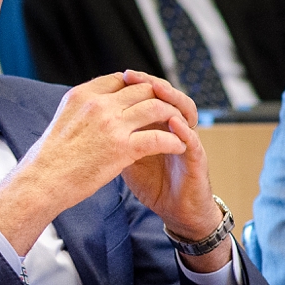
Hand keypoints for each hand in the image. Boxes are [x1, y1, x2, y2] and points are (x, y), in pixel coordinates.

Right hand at [0, 72, 191, 253]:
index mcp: (82, 95)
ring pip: (156, 107)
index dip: (136, 88)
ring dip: (172, 116)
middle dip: (159, 99)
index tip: (143, 100)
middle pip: (142, 89)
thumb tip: (98, 110)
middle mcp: (98, 104)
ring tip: (179, 127)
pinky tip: (177, 147)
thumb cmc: (50, 157)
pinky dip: (173, 142)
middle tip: (169, 112)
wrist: (42, 181)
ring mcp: (112, 124)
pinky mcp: (123, 148)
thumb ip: (84, 110)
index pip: (120, 80)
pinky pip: (160, 138)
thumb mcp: (63, 120)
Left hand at [117, 70, 221, 244]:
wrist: (175, 209)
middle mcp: (173, 128)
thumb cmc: (151, 182)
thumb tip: (88, 122)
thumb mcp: (125, 156)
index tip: (117, 75)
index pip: (148, 96)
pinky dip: (183, 130)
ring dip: (171, 98)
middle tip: (132, 74)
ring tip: (156, 88)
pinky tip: (174, 122)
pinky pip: (192, 141)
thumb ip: (113, 137)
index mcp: (156, 124)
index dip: (134, 85)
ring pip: (185, 110)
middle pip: (166, 96)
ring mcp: (187, 141)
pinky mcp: (197, 160)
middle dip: (149, 83)